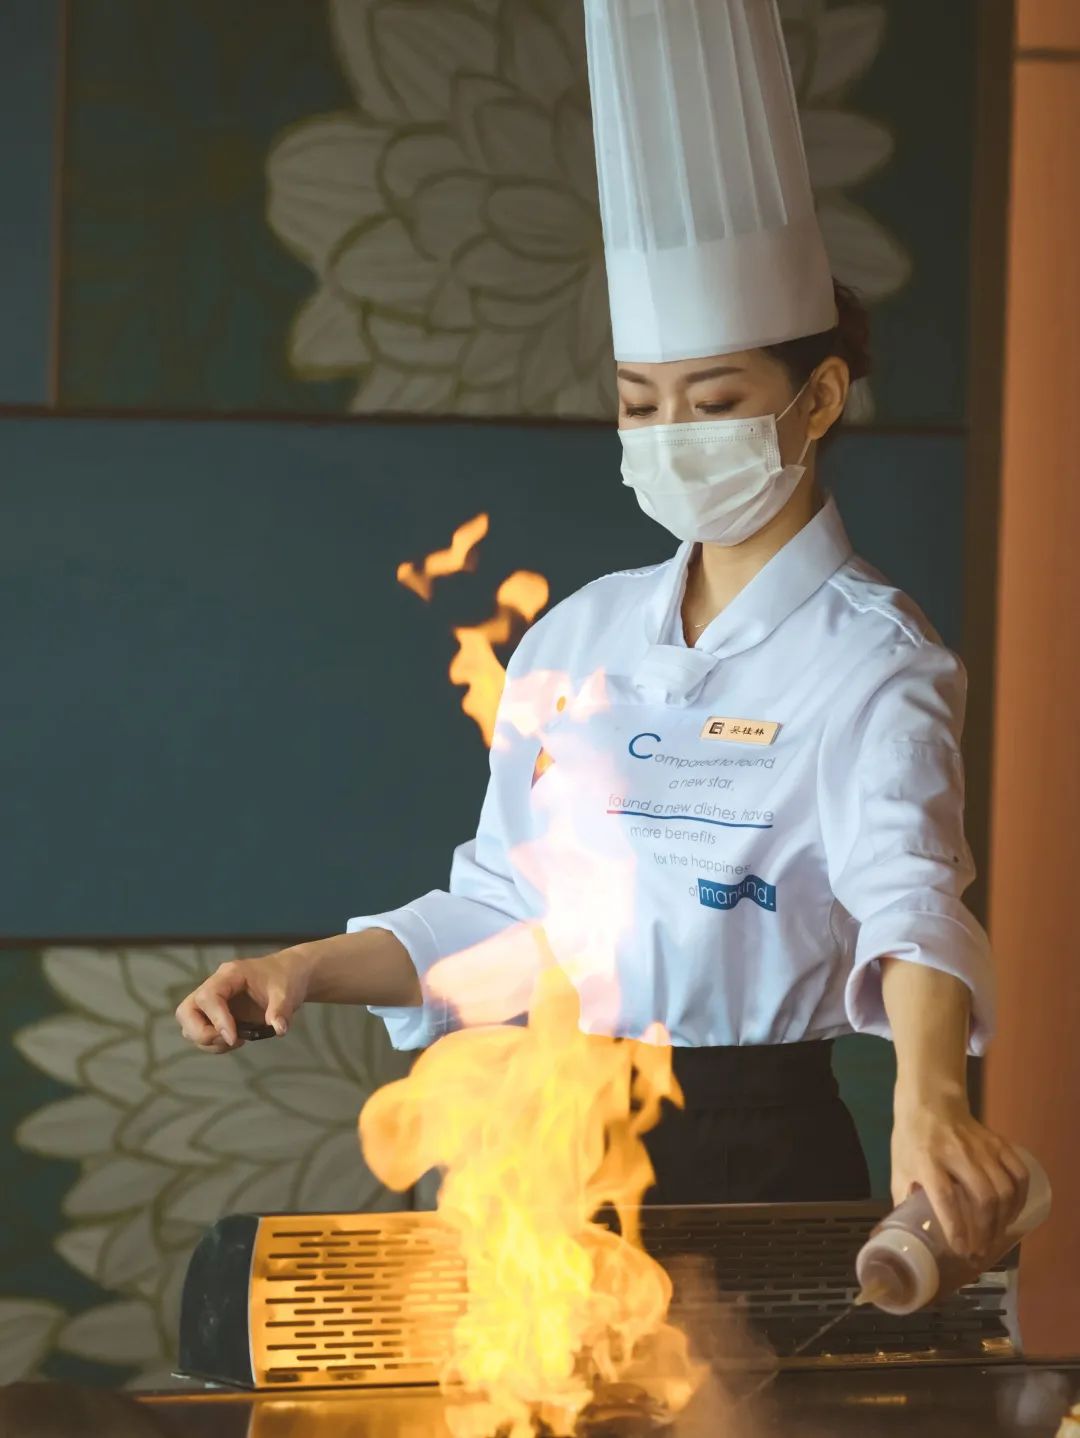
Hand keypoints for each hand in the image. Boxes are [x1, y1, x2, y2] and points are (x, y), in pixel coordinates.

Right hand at [175, 947, 315, 1054]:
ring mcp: (213, 1002)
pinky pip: (202, 1033)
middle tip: (230, 1040)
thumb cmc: (286, 979)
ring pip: (189, 1026)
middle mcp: (215, 987)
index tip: (234, 1039)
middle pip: (186, 1011)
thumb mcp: (288, 992)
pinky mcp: (215, 1015)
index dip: (216, 1019)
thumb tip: (279, 1030)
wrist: (289, 975)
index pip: (208, 996)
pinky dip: (214, 1044)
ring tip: (238, 1041)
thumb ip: (282, 1010)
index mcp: (230, 975)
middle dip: (201, 1033)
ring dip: (208, 1041)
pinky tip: (237, 1041)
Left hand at [891, 1092, 1028, 1264]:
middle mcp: (957, 1152)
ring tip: (994, 1237)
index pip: (944, 1195)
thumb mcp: (899, 1165)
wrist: (931, 1100)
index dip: (955, 1226)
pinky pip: (1018, 1172)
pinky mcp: (998, 1142)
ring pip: (1004, 1188)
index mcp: (927, 1158)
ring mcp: (982, 1146)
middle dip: (985, 1230)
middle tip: (980, 1251)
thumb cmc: (912, 1137)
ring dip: (1003, 1219)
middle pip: (982, 1196)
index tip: (961, 1250)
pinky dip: (1020, 1196)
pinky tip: (1012, 1212)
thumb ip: (904, 1198)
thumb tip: (907, 1232)